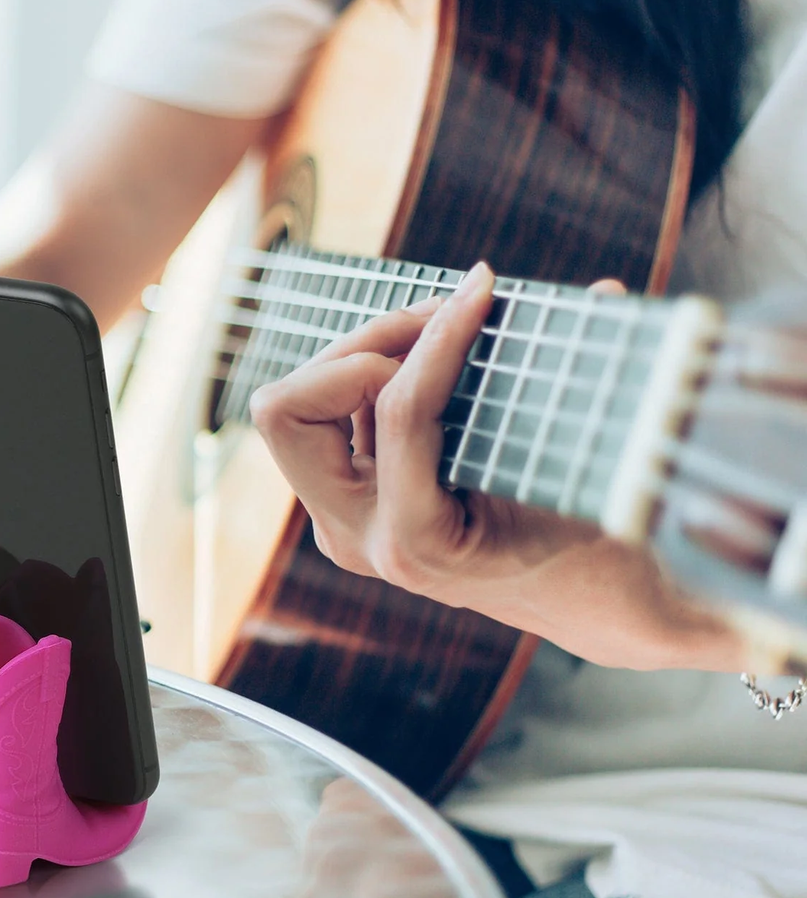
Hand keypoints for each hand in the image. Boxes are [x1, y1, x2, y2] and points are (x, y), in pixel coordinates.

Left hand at [248, 262, 742, 670]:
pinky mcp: (346, 501)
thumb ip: (595, 390)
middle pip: (287, 408)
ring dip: (364, 354)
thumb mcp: (600, 476)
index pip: (398, 407)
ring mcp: (342, 522)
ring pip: (294, 405)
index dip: (440, 337)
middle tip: (445, 315)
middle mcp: (356, 538)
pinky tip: (440, 360)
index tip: (484, 287)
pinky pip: (323, 415)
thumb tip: (604, 289)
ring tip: (446, 328)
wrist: (592, 610)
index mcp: (413, 543)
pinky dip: (372, 374)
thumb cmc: (609, 547)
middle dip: (360, 347)